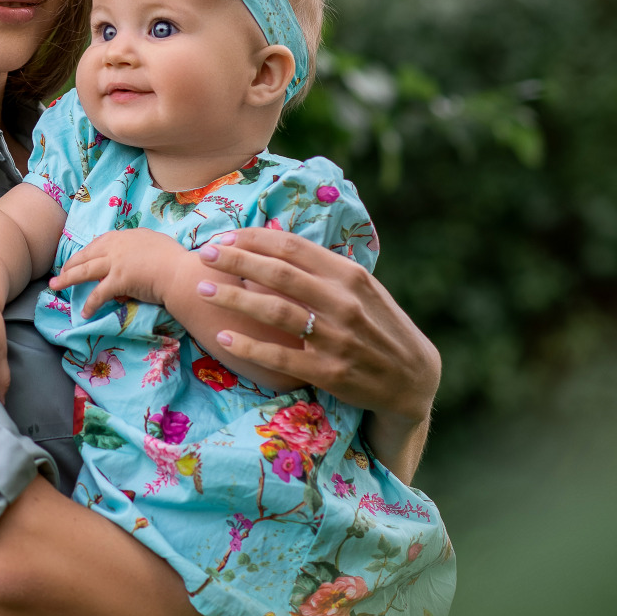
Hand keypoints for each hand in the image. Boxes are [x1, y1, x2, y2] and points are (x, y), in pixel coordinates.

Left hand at [50, 229, 187, 319]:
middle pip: (87, 255)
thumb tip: (132, 260)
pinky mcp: (118, 280)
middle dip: (70, 264)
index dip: (87, 252)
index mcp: (126, 236)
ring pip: (85, 270)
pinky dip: (90, 304)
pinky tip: (84, 313)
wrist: (180, 272)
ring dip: (67, 279)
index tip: (80, 258)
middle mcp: (117, 246)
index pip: (100, 243)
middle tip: (60, 272)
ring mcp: (116, 263)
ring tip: (54, 286)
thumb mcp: (154, 244)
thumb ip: (139, 248)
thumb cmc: (174, 259)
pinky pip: (98, 293)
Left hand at [195, 227, 440, 479]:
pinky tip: (223, 335)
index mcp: (350, 276)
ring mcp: (337, 338)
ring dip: (234, 297)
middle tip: (204, 254)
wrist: (413, 379)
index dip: (255, 239)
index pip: (294, 248)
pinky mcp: (330, 372)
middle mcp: (343, 303)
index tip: (225, 236)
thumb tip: (278, 242)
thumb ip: (324, 269)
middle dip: (236, 260)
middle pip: (278, 274)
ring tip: (203, 289)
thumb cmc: (379, 327)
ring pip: (275, 312)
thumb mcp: (362, 290)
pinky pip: (280, 356)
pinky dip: (249, 345)